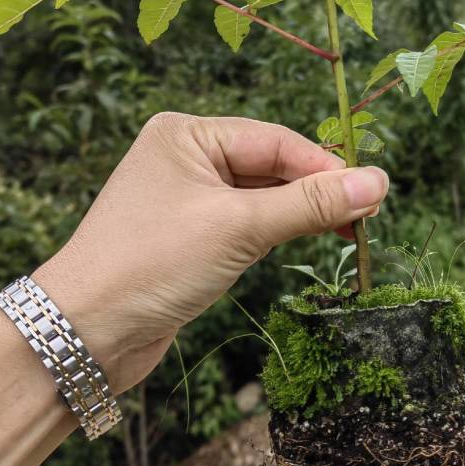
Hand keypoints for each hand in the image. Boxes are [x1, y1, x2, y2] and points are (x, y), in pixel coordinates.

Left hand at [36, 113, 388, 393]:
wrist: (85, 332)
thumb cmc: (151, 264)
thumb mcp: (240, 227)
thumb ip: (311, 203)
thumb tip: (379, 181)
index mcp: (187, 134)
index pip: (276, 141)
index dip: (328, 167)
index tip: (375, 193)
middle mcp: (185, 157)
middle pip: (273, 166)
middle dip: (318, 191)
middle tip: (368, 218)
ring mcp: (187, 198)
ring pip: (264, 196)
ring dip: (302, 214)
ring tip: (349, 234)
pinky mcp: (191, 235)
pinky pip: (248, 223)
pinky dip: (279, 232)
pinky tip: (307, 242)